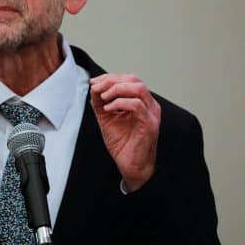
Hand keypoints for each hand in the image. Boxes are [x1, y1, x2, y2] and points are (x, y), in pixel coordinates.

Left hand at [90, 73, 160, 190]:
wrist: (131, 166)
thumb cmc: (123, 144)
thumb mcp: (107, 118)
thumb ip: (101, 102)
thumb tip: (93, 87)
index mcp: (142, 102)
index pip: (129, 79)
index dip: (110, 77)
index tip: (94, 82)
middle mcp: (149, 105)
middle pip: (134, 79)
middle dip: (112, 80)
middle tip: (97, 88)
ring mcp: (151, 114)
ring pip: (138, 88)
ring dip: (116, 89)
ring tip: (103, 97)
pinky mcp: (149, 124)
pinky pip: (136, 105)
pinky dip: (119, 103)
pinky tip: (108, 109)